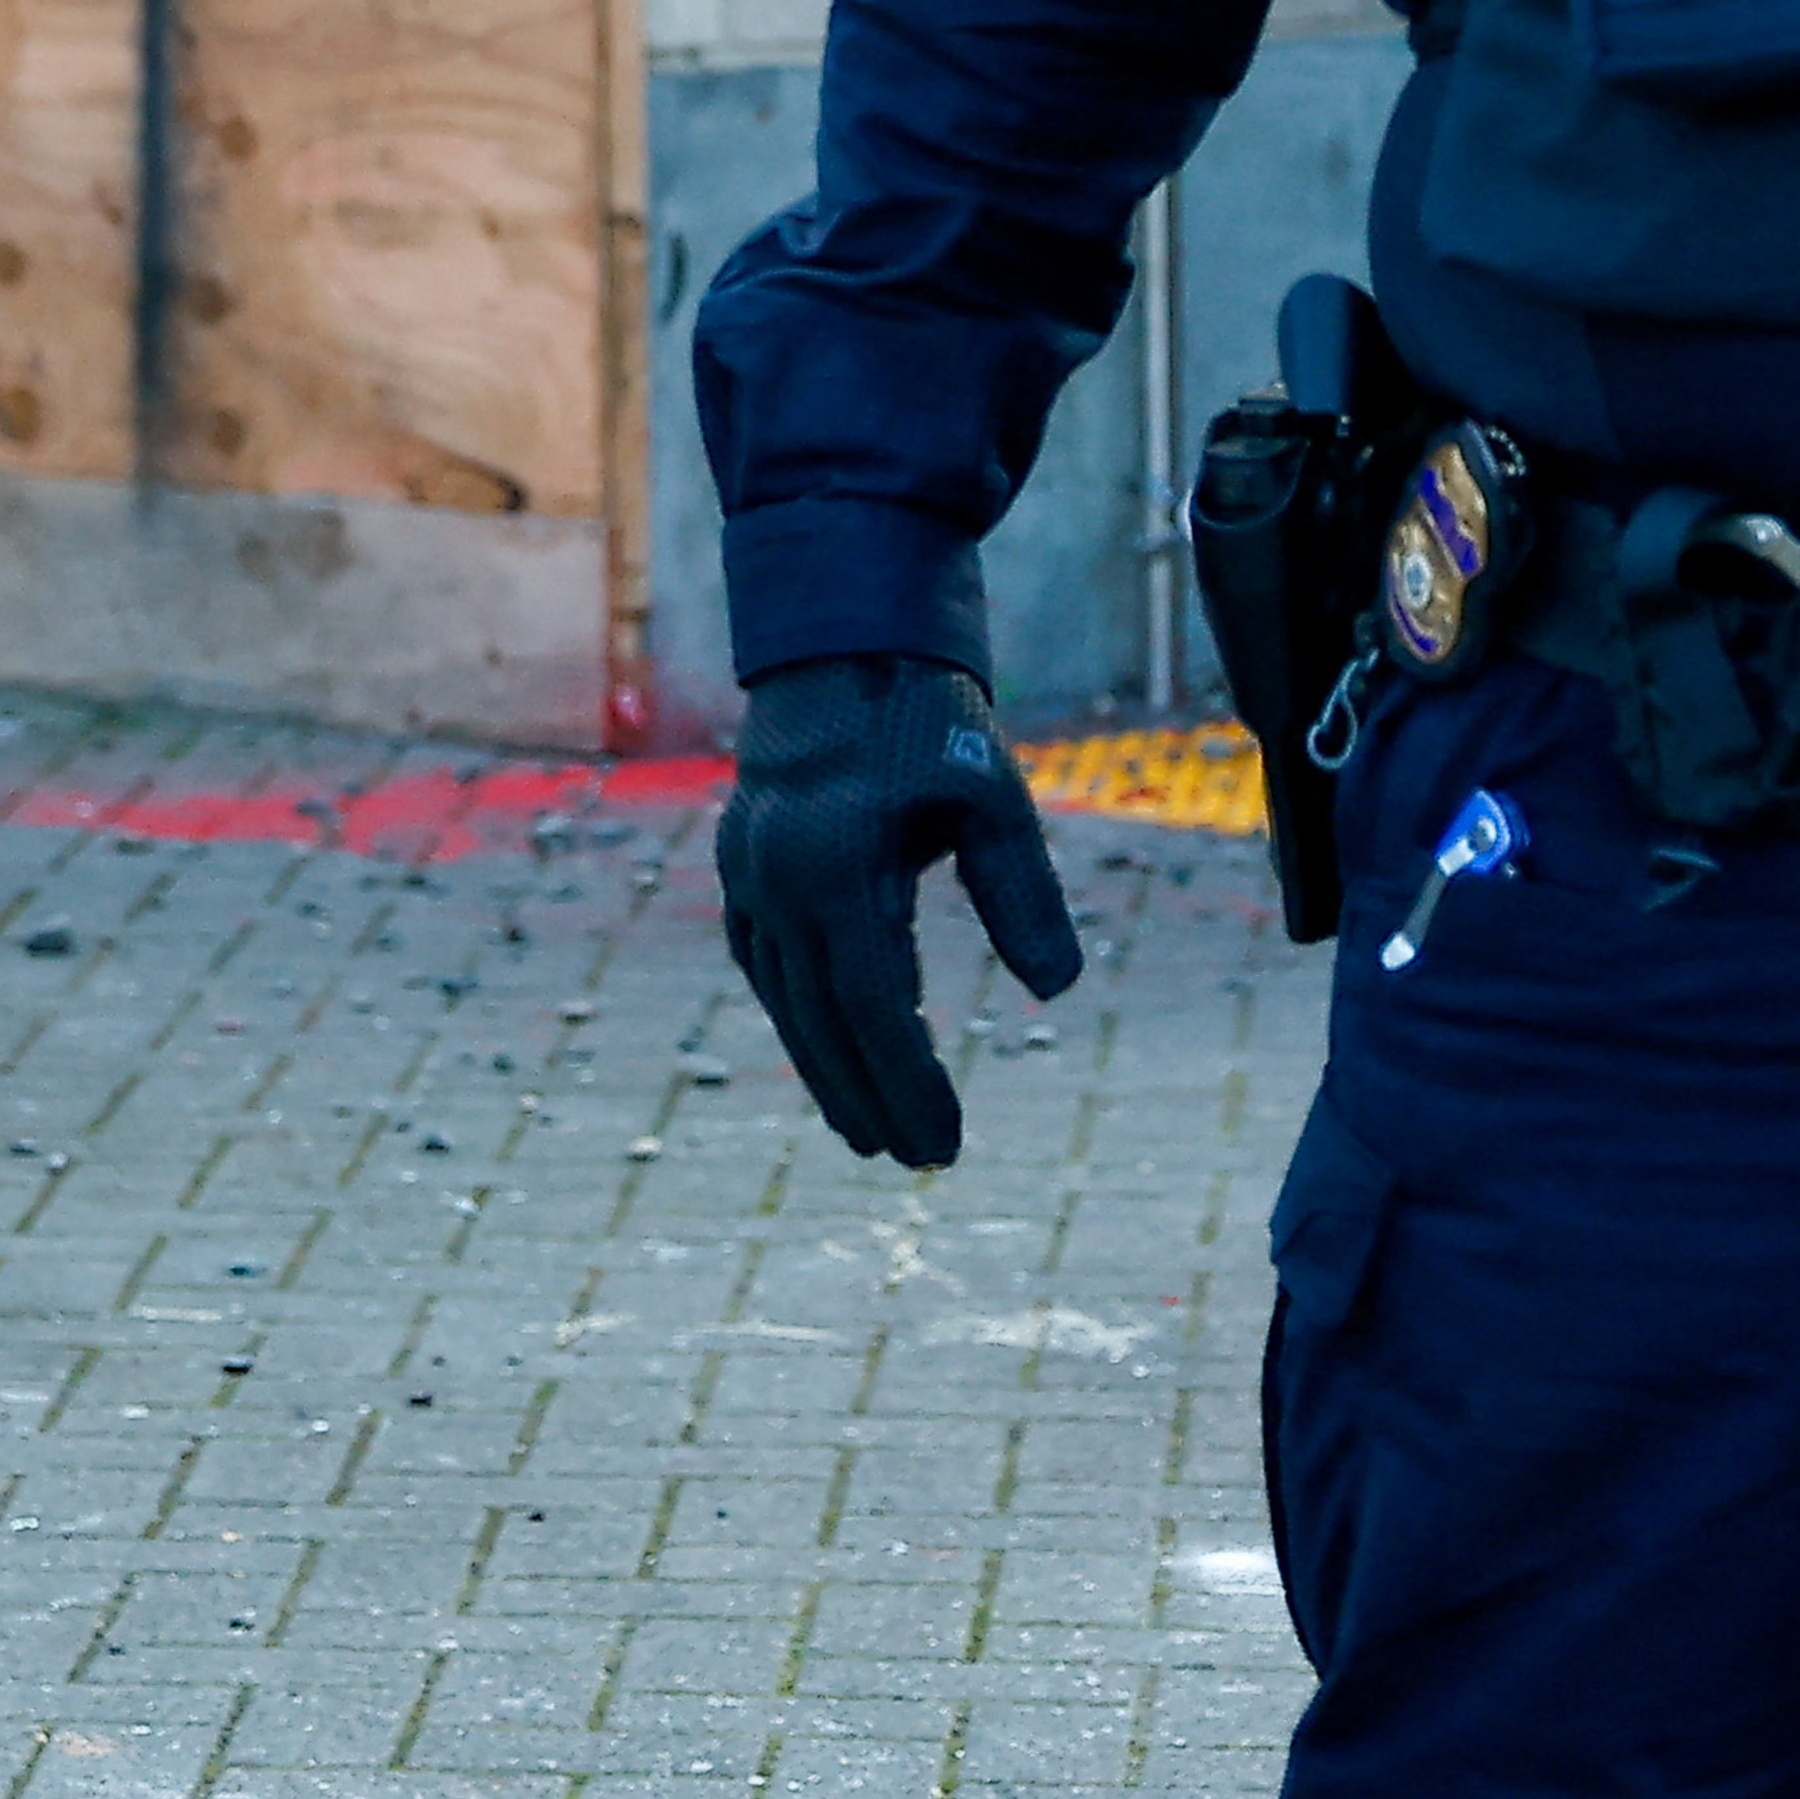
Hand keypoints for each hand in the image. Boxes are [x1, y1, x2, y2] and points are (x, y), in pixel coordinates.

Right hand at [712, 657, 1082, 1166]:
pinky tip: (825, 1050)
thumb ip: (1021, 892)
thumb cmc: (928, 716)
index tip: (947, 1146)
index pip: (878, 1010)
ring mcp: (749, 874)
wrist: (840, 637)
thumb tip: (1056, 991)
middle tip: (917, 1161)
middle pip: (824, 1023)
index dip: (911, 1085)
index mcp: (836, 867)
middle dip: (869, 1098)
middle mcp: (777, 881)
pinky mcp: (743, 864)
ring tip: (870, 1132)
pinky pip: (764, 963)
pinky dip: (797, 1016)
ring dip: (826, 1071)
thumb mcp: (991, 796)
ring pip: (786, 1001)